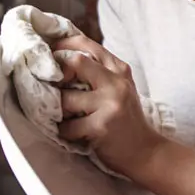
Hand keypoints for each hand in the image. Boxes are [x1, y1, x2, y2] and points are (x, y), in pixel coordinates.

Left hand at [53, 35, 164, 176]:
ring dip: (59, 110)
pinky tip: (74, 133)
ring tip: (66, 117)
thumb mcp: (119, 88)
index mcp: (119, 69)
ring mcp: (110, 103)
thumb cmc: (125, 119)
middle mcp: (116, 82)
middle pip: (75, 62)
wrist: (145, 150)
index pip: (86, 44)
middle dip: (57, 74)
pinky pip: (68, 126)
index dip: (62, 47)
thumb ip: (98, 72)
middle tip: (52, 88)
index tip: (49, 56)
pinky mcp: (102, 125)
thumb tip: (61, 58)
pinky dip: (65, 131)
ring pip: (66, 98)